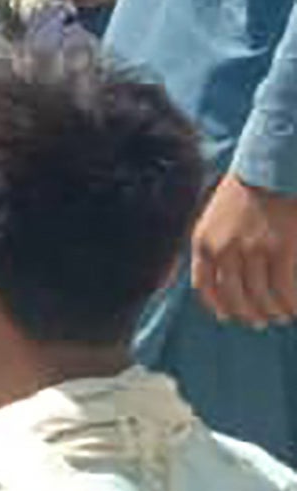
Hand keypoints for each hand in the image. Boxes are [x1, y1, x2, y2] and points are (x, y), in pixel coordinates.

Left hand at [193, 172, 296, 326]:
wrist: (270, 170)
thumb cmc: (244, 194)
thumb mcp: (213, 218)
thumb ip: (212, 246)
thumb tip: (216, 278)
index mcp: (204, 243)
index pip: (206, 287)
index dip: (218, 306)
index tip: (228, 316)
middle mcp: (225, 251)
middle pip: (235, 298)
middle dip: (249, 314)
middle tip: (261, 321)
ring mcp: (253, 251)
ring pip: (262, 298)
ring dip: (272, 312)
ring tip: (280, 315)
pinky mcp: (282, 251)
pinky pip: (286, 290)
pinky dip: (291, 304)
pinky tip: (294, 309)